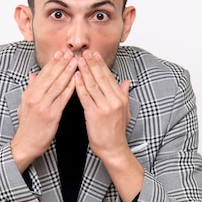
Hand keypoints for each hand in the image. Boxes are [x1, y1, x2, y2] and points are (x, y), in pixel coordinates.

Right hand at [11, 50, 76, 170]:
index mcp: (29, 93)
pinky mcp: (51, 115)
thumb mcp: (24, 104)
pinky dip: (70, 88)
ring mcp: (43, 105)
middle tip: (71, 52)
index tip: (61, 53)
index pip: (43, 73)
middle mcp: (35, 97)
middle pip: (51, 76)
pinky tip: (78, 80)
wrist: (25, 144)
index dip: (53, 62)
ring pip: (58, 85)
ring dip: (68, 72)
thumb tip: (33, 75)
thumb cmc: (27, 126)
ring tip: (76, 62)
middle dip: (62, 63)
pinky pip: (63, 98)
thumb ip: (30, 89)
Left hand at [75, 51, 142, 201]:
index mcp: (120, 98)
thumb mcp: (125, 111)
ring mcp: (105, 107)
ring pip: (93, 84)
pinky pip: (86, 97)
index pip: (109, 77)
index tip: (94, 54)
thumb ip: (124, 95)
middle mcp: (115, 100)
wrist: (113, 149)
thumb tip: (126, 82)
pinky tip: (75, 78)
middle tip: (84, 52)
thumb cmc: (116, 132)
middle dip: (92, 63)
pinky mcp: (95, 114)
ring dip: (84, 71)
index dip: (100, 65)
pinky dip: (79, 86)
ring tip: (78, 61)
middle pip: (101, 78)